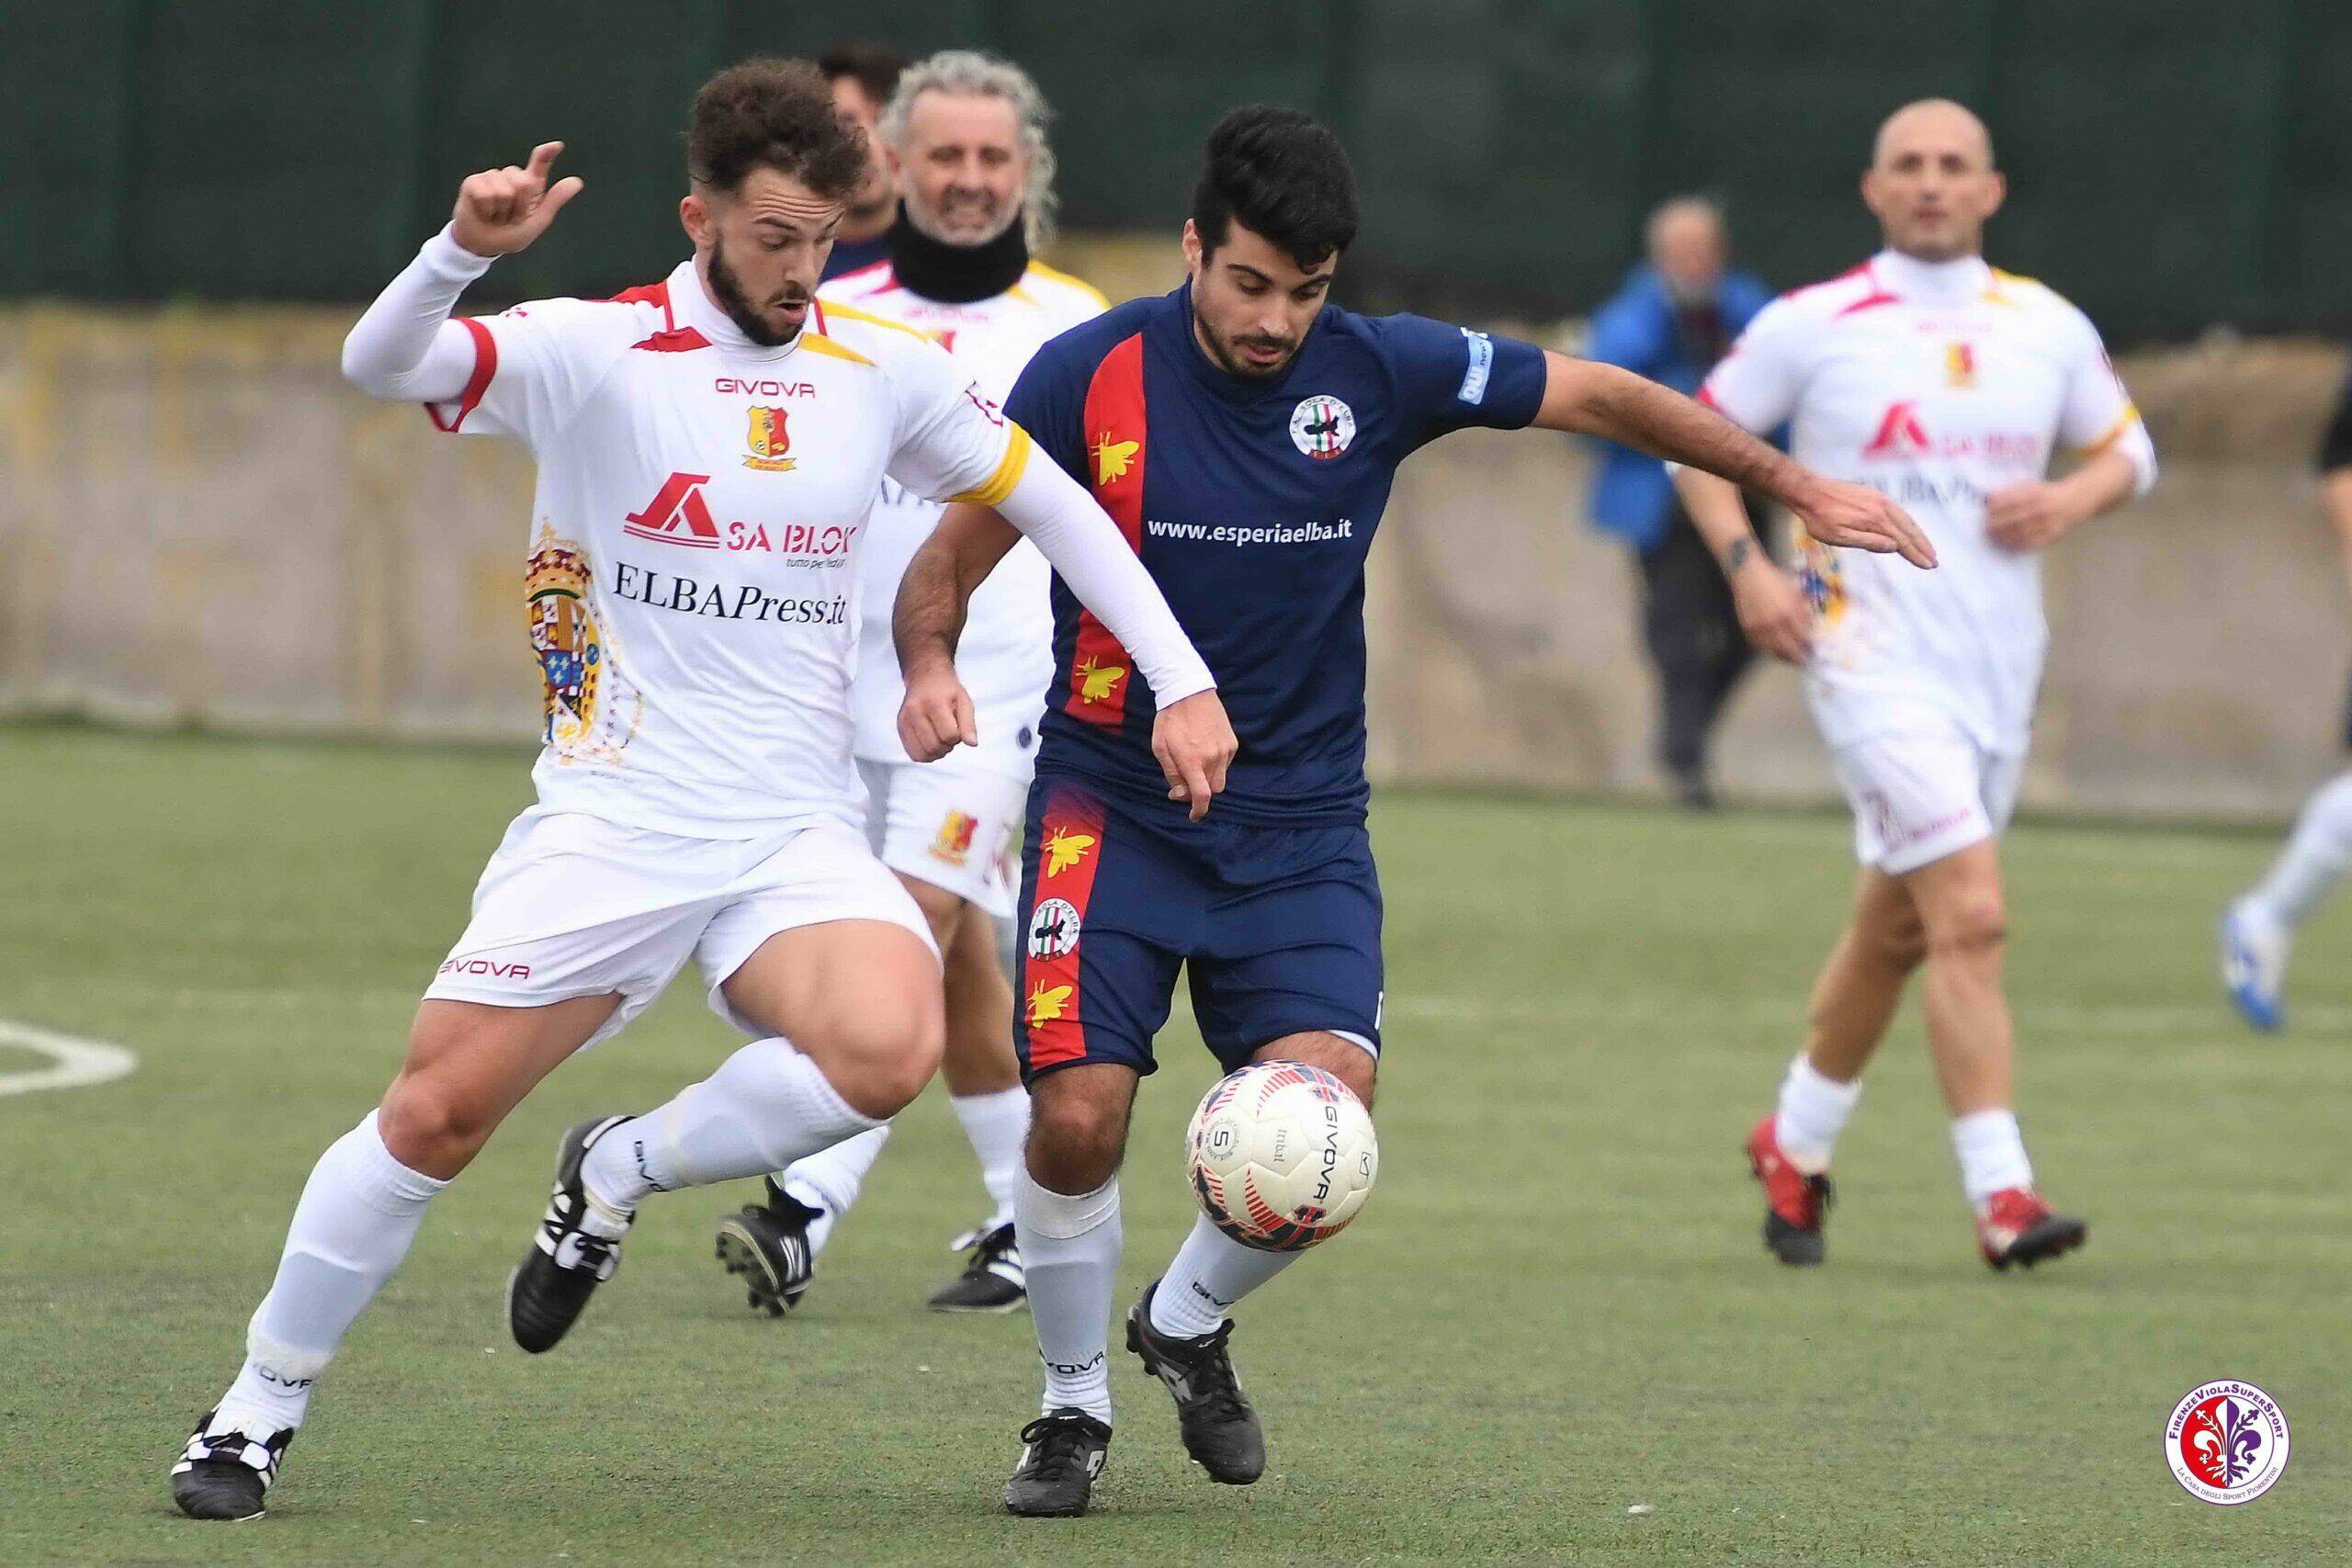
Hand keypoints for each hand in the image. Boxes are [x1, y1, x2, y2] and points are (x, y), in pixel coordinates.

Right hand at [450, 142, 583, 256]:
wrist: (485, 245)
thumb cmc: (511, 233)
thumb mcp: (538, 220)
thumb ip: (555, 200)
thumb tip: (577, 181)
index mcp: (530, 185)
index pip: (540, 164)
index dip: (547, 153)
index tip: (558, 146)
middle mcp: (511, 176)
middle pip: (523, 182)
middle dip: (519, 207)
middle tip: (511, 216)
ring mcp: (492, 177)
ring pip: (504, 191)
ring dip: (501, 211)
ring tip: (496, 215)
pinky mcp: (473, 182)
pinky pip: (485, 194)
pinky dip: (487, 210)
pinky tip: (484, 212)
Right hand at [897, 659, 976, 761]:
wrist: (925, 678)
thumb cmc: (947, 691)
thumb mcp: (964, 701)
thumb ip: (969, 724)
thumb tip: (972, 744)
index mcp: (934, 703)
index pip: (949, 735)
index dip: (958, 736)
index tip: (957, 727)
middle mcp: (915, 712)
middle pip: (935, 747)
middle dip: (947, 746)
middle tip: (949, 733)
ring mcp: (905, 720)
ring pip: (923, 755)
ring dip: (936, 753)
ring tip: (940, 738)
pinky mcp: (900, 727)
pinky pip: (914, 754)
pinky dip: (925, 754)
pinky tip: (930, 742)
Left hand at [1152, 690, 1237, 820]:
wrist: (1189, 691)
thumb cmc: (1169, 720)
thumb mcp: (1160, 748)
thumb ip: (1172, 774)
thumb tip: (1180, 795)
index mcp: (1192, 761)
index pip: (1202, 796)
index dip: (1198, 811)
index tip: (1193, 815)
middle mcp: (1213, 758)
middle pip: (1212, 790)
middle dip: (1199, 792)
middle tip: (1184, 783)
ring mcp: (1225, 750)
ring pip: (1220, 778)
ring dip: (1208, 779)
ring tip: (1194, 762)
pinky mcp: (1232, 742)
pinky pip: (1226, 764)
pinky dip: (1216, 765)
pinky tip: (1203, 750)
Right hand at [1729, 553, 1811, 664]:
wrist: (1748, 575)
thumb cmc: (1774, 580)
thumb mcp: (1795, 592)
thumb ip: (1803, 611)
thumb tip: (1811, 629)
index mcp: (1789, 612)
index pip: (1803, 636)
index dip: (1809, 645)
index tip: (1814, 650)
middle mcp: (1774, 623)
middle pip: (1789, 649)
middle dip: (1798, 657)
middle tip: (1804, 660)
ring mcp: (1759, 628)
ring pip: (1774, 650)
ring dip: (1784, 656)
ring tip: (1791, 658)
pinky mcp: (1748, 629)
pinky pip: (1760, 645)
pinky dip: (1769, 649)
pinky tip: (1775, 648)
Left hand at [1790, 476, 1937, 568]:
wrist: (1809, 490)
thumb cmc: (1819, 518)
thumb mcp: (1839, 537)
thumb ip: (1868, 542)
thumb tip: (1894, 547)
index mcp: (1875, 521)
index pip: (1902, 542)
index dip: (1916, 555)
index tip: (1929, 566)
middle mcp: (1882, 508)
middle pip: (1909, 530)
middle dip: (1923, 546)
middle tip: (1934, 561)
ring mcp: (1880, 499)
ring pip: (1906, 519)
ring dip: (1918, 535)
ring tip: (1927, 548)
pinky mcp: (1874, 494)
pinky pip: (1898, 511)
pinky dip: (1908, 522)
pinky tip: (1909, 529)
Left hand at [1984, 480, 2078, 552]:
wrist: (2072, 502)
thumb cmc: (2044, 494)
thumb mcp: (2029, 486)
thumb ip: (2009, 491)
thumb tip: (1989, 498)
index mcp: (2035, 494)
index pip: (2010, 502)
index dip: (1995, 509)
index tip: (1984, 513)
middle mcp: (2041, 509)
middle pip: (2014, 519)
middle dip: (1996, 525)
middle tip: (1984, 529)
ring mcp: (2047, 523)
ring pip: (2021, 533)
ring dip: (2003, 537)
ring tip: (1992, 538)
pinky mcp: (2051, 536)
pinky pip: (2032, 543)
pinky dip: (2017, 545)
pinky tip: (2007, 544)